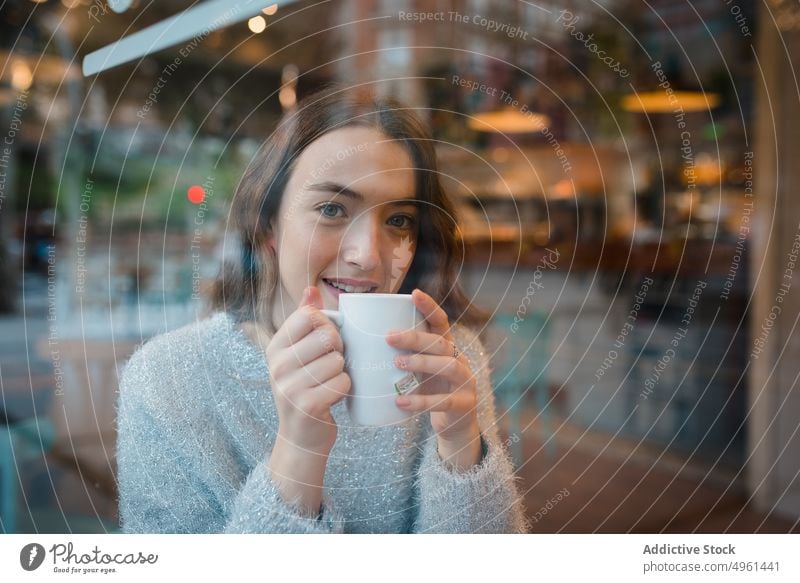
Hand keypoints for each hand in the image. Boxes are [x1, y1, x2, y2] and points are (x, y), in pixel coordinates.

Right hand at [263, 286, 349, 456]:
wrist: (301, 438)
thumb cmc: (305, 389)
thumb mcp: (298, 355)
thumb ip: (304, 322)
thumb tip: (310, 290)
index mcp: (275, 347)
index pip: (308, 316)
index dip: (327, 324)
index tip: (324, 341)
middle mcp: (276, 365)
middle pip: (326, 336)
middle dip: (339, 349)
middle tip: (331, 364)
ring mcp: (289, 386)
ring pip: (337, 361)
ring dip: (342, 372)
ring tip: (328, 383)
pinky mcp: (306, 406)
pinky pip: (342, 382)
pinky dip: (344, 389)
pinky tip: (332, 397)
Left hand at [386, 289, 481, 470]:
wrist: (454, 427)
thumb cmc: (429, 392)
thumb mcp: (419, 371)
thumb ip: (401, 356)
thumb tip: (358, 340)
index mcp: (447, 348)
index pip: (441, 322)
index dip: (429, 306)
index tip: (413, 293)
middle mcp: (460, 360)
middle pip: (441, 343)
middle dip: (416, 338)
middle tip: (389, 337)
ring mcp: (466, 382)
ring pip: (448, 366)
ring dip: (422, 363)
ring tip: (397, 364)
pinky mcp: (464, 405)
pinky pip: (445, 402)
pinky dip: (421, 402)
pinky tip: (401, 401)